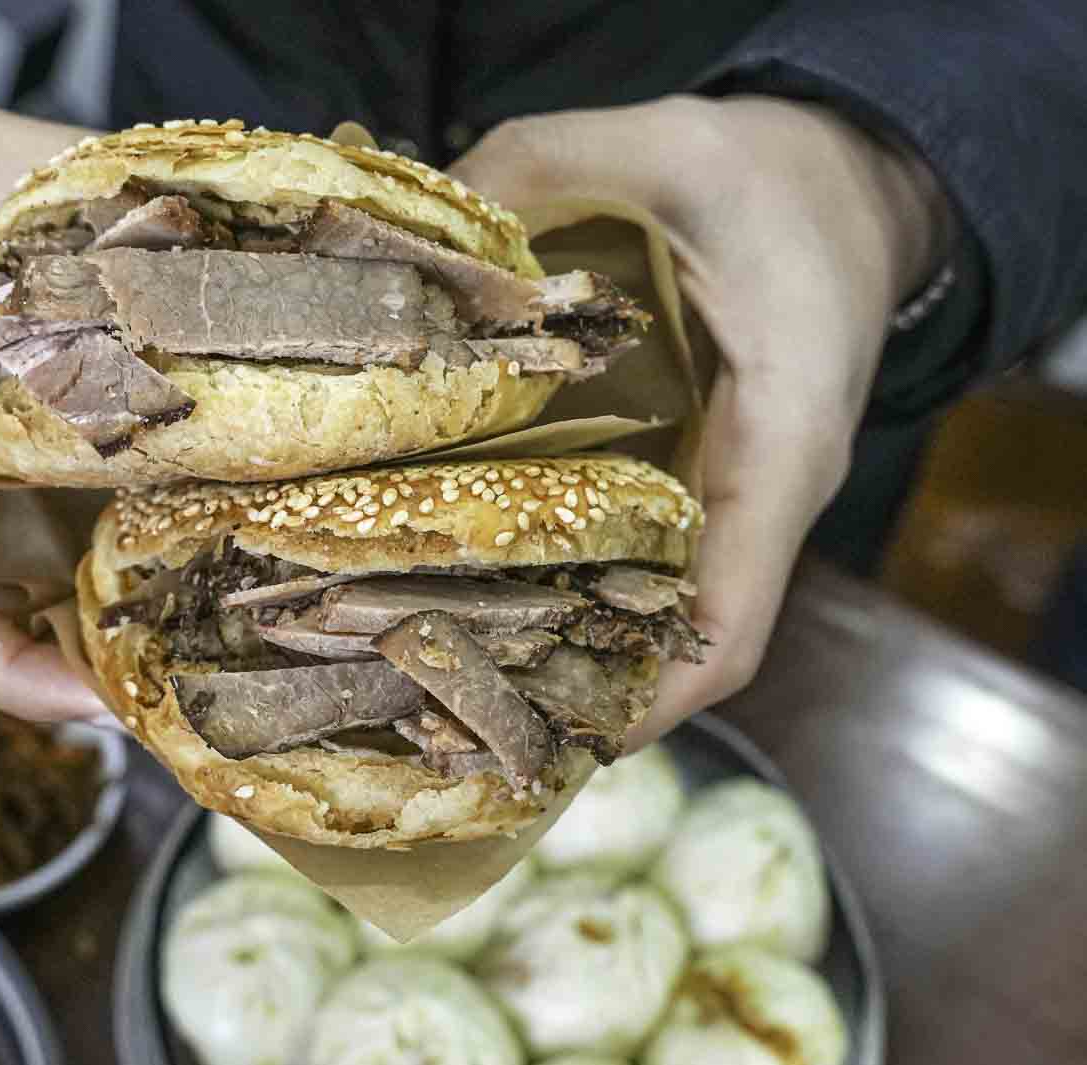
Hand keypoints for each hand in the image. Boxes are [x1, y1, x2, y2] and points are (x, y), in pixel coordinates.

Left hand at [450, 96, 949, 746]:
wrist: (835, 185)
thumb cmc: (773, 179)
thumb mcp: (665, 146)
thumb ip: (538, 169)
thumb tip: (405, 240)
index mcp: (781, 444)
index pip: (729, 618)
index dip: (650, 698)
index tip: (562, 742)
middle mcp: (751, 498)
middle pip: (669, 640)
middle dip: (569, 687)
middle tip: (445, 715)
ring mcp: (718, 494)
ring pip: (640, 603)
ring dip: (551, 643)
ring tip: (428, 665)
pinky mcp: (683, 473)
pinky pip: (622, 549)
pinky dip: (552, 575)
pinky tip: (453, 572)